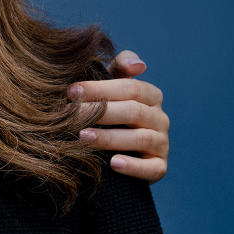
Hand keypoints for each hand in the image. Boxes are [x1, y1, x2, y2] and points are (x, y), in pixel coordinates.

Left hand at [69, 50, 168, 181]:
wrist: (117, 151)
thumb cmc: (110, 111)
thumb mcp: (112, 87)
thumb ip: (120, 68)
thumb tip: (138, 65)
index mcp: (150, 95)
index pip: (129, 87)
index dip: (100, 88)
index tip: (71, 91)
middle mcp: (160, 118)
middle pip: (133, 111)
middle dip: (100, 111)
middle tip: (70, 114)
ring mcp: (162, 143)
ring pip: (141, 138)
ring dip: (110, 138)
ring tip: (82, 137)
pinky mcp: (159, 167)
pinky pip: (152, 168)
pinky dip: (134, 166)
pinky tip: (113, 163)